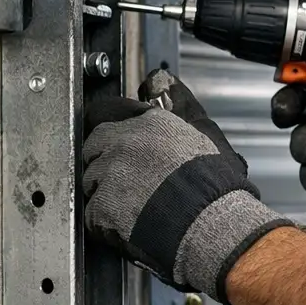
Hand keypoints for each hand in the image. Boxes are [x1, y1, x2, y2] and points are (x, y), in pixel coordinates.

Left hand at [83, 69, 290, 303]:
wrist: (211, 225)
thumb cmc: (214, 184)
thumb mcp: (203, 132)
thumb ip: (179, 102)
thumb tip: (161, 80)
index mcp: (147, 123)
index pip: (109, 118)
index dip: (115, 138)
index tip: (122, 151)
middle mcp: (122, 143)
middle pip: (94, 148)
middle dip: (105, 163)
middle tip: (129, 181)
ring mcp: (109, 176)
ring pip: (91, 182)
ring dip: (105, 193)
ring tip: (133, 205)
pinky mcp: (101, 208)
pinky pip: (92, 215)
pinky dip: (106, 222)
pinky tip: (130, 224)